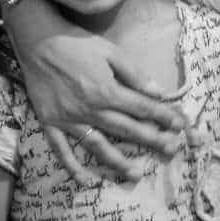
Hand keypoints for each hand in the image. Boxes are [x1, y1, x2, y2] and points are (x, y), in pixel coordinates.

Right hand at [17, 25, 184, 180]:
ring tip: (136, 174)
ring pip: (98, 145)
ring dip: (118, 161)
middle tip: (170, 150)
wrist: (40, 41)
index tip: (179, 125)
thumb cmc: (78, 43)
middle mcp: (90, 109)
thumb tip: (157, 91)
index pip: (141, 107)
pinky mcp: (50, 122)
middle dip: (151, 139)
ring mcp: (69, 119)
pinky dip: (72, 166)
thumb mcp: (111, 51)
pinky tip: (85, 180)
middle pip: (125, 129)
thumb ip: (134, 73)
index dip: (162, 116)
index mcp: (106, 90)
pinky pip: (62, 149)